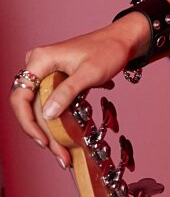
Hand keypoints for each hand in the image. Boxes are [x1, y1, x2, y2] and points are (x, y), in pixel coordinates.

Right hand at [9, 15, 148, 168]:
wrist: (123, 40)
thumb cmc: (109, 50)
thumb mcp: (90, 72)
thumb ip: (67, 92)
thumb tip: (46, 115)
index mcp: (40, 59)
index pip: (20, 96)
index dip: (27, 122)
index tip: (43, 141)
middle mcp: (38, 65)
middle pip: (30, 107)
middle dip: (44, 134)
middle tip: (60, 155)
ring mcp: (45, 73)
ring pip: (40, 109)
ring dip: (51, 133)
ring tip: (64, 155)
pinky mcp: (54, 80)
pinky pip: (50, 104)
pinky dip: (58, 123)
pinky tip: (67, 141)